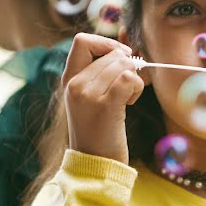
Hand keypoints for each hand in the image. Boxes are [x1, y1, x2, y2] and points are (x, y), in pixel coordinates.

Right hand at [62, 33, 142, 163]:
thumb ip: (101, 73)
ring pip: (123, 64)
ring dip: (133, 78)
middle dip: (127, 65)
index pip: (82, 40)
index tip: (118, 59)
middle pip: (111, 52)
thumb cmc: (99, 131)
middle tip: (128, 86)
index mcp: (69, 80)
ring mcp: (88, 94)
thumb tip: (125, 48)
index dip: (106, 43)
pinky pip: (129, 78)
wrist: (94, 165)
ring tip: (126, 98)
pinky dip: (136, 87)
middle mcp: (75, 84)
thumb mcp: (91, 98)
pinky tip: (130, 102)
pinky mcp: (105, 106)